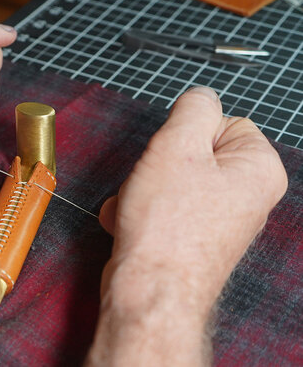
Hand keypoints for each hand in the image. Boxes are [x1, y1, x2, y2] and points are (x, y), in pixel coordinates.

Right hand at [87, 87, 286, 365]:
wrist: (149, 289)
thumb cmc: (167, 225)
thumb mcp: (178, 144)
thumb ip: (195, 106)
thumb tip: (200, 99)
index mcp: (258, 169)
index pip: (222, 121)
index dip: (186, 134)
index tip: (172, 155)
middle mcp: (245, 196)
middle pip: (192, 151)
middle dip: (159, 164)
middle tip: (151, 181)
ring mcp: (218, 219)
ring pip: (171, 178)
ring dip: (143, 187)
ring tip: (137, 205)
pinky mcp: (192, 237)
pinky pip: (164, 206)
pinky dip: (143, 209)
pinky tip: (131, 222)